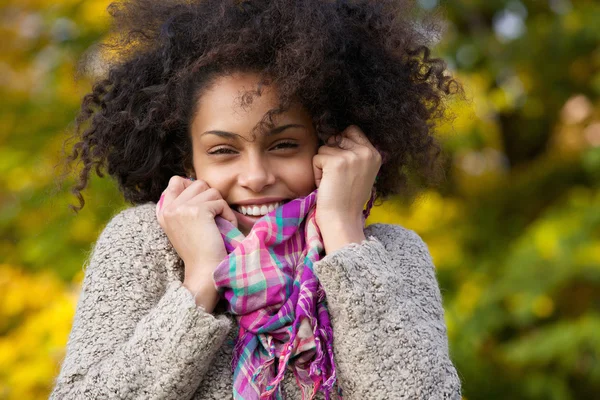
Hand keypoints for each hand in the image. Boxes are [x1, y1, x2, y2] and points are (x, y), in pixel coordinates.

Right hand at [155, 176, 237, 283]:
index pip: (176, 181)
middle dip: (211, 199)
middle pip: (197, 183)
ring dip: (220, 207)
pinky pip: (220, 202)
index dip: (193, 189)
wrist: (203, 271)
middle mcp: (169, 208)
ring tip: (219, 225)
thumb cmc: (200, 251)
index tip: (202, 209)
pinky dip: (227, 215)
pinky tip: (223, 230)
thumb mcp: (183, 226)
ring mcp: (181, 208)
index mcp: (163, 211)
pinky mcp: (197, 210)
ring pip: (211, 191)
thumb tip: (194, 183)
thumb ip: (183, 205)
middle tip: (213, 219)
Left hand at [312, 125, 381, 251]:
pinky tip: (326, 185)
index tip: (341, 165)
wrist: (342, 218)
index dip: (341, 143)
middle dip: (331, 155)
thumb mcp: (362, 172)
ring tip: (332, 182)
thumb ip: (356, 153)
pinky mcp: (336, 162)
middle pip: (336, 138)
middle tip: (338, 177)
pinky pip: (317, 158)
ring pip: (325, 148)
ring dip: (323, 165)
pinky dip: (317, 172)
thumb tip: (336, 135)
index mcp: (375, 153)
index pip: (352, 130)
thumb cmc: (348, 198)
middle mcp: (366, 152)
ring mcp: (352, 156)